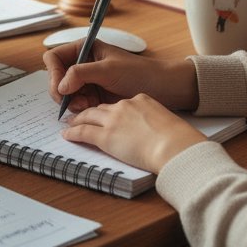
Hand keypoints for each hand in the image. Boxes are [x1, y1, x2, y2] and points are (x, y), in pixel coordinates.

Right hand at [44, 42, 197, 113]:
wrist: (162, 88)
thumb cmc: (138, 72)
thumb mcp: (108, 70)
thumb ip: (81, 73)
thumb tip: (61, 85)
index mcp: (84, 49)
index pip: (54, 58)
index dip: (53, 73)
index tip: (61, 88)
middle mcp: (83, 63)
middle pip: (57, 77)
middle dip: (62, 90)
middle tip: (72, 102)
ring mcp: (87, 81)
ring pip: (65, 92)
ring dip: (71, 101)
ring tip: (87, 105)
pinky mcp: (93, 96)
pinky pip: (77, 103)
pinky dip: (80, 108)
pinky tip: (91, 108)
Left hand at [61, 94, 206, 172]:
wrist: (174, 146)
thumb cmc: (179, 139)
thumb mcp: (168, 121)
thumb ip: (157, 121)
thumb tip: (159, 133)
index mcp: (141, 100)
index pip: (121, 104)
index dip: (111, 109)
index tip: (107, 113)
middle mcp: (124, 106)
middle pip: (102, 108)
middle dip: (90, 112)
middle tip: (81, 115)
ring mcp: (114, 120)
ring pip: (89, 116)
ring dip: (78, 120)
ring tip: (71, 123)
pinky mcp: (106, 136)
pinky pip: (84, 132)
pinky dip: (73, 133)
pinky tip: (67, 135)